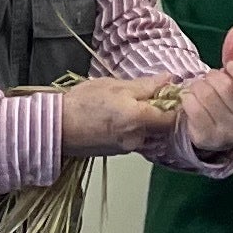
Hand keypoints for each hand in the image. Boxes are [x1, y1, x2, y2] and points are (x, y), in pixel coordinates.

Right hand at [60, 76, 181, 160]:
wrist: (56, 127)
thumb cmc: (82, 103)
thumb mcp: (115, 85)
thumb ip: (146, 85)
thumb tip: (169, 79)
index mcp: (139, 119)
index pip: (173, 118)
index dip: (175, 105)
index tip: (171, 94)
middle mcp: (138, 138)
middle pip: (163, 127)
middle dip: (160, 113)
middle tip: (149, 96)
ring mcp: (129, 149)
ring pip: (150, 134)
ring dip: (147, 122)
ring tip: (131, 106)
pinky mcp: (120, 153)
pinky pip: (137, 140)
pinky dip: (135, 129)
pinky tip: (121, 118)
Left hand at [174, 28, 232, 162]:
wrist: (219, 129)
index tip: (231, 66)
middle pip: (227, 87)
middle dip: (215, 77)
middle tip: (215, 80)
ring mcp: (232, 134)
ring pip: (207, 95)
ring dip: (200, 86)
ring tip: (204, 89)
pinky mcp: (209, 139)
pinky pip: (192, 107)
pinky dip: (189, 97)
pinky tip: (194, 100)